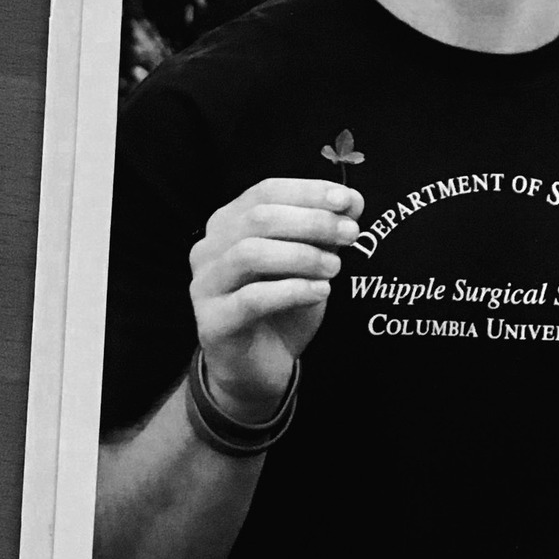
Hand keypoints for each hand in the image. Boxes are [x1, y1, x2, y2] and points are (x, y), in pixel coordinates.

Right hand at [189, 178, 363, 419]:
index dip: (307, 191)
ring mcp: (206, 284)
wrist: (260, 367)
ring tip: (335, 268)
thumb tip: (352, 201)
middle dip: (312, 221)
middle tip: (350, 234)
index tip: (348, 200)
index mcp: (229, 223)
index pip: (265, 192)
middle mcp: (209, 248)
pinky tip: (321, 291)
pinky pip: (251, 298)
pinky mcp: (213, 321)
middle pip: (258, 218)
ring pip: (250, 253)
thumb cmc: (283, 306)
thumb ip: (325, 231)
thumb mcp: (310, 262)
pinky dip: (292, 290)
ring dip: (302, 255)